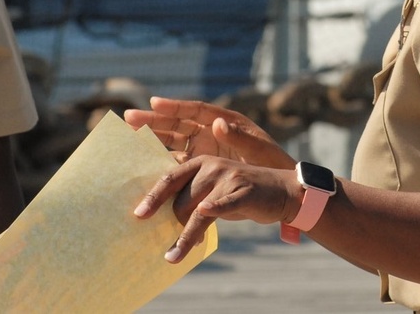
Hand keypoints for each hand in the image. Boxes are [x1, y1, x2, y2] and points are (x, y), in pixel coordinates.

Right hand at [125, 97, 294, 169]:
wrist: (277, 186)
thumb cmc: (272, 163)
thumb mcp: (260, 150)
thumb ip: (240, 138)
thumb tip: (217, 123)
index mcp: (225, 120)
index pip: (196, 111)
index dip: (174, 106)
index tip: (154, 102)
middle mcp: (210, 131)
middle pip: (178, 123)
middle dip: (154, 120)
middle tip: (128, 117)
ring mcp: (203, 148)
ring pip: (172, 141)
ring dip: (152, 138)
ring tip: (129, 135)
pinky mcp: (200, 165)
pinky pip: (177, 162)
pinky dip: (161, 162)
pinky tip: (143, 164)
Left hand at [134, 156, 300, 262]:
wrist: (281, 190)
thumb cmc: (241, 193)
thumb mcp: (214, 189)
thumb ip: (192, 197)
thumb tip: (163, 219)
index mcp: (200, 162)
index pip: (170, 178)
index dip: (153, 196)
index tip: (137, 215)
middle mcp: (211, 166)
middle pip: (181, 200)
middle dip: (173, 226)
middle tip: (166, 249)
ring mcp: (228, 178)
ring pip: (197, 210)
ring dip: (185, 237)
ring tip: (172, 256)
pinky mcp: (244, 192)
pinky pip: (223, 205)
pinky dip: (214, 210)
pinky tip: (204, 216)